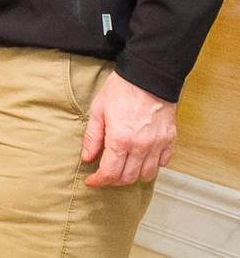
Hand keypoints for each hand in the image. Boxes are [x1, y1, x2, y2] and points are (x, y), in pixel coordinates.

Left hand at [81, 71, 177, 186]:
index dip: (99, 181)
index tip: (92, 181)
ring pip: (147, 175)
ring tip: (123, 168)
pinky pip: (163, 163)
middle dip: (114, 181)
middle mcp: (141, 146)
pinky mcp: (170, 140)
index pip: (110, 173)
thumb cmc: (121, 89)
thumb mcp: (98, 110)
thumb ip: (92, 137)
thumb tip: (87, 158)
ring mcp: (158, 144)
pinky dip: (152, 166)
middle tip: (105, 175)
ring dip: (133, 176)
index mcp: (120, 139)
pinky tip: (141, 158)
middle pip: (128, 178)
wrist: (148, 76)